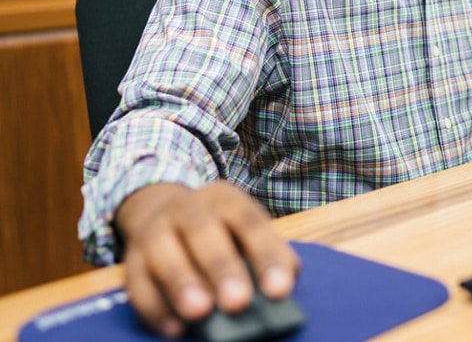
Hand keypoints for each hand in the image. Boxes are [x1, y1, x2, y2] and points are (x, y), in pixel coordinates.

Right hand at [115, 181, 299, 337]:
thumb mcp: (243, 230)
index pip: (249, 222)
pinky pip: (137, 282)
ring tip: (200, 313)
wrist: (159, 207)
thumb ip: (264, 253)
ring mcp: (155, 230)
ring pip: (164, 252)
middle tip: (238, 302)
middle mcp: (187, 207)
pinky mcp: (130, 259)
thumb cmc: (217, 229)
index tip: (280, 290)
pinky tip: (174, 330)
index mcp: (225, 199)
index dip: (266, 255)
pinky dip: (155, 308)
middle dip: (221, 267)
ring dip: (182, 284)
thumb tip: (285, 282)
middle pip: (202, 230)